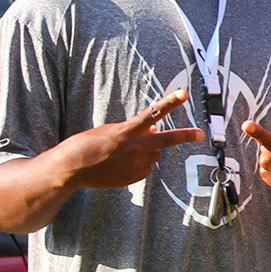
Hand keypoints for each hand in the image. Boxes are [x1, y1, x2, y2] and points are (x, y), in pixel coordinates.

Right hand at [58, 90, 206, 189]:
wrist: (70, 168)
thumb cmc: (87, 145)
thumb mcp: (111, 131)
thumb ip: (135, 130)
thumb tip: (155, 130)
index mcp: (127, 130)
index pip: (154, 113)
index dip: (170, 102)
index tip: (184, 94)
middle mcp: (135, 147)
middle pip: (167, 139)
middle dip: (186, 135)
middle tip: (200, 133)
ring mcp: (136, 164)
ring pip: (154, 154)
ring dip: (146, 152)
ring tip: (121, 154)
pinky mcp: (134, 177)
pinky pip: (145, 168)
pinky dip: (138, 165)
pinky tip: (119, 165)